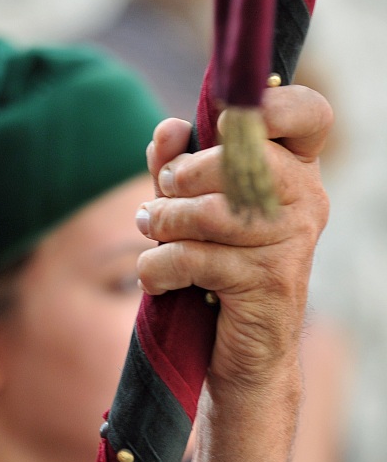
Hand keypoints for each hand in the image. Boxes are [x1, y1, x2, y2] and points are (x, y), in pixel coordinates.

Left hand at [137, 84, 329, 390]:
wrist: (240, 356)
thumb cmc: (213, 270)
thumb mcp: (188, 209)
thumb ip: (177, 167)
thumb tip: (168, 128)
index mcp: (294, 170)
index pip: (308, 114)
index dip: (268, 106)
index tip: (221, 123)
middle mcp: (306, 199)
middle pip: (241, 158)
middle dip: (181, 177)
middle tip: (161, 201)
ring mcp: (293, 241)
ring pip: (210, 212)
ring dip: (163, 225)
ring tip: (152, 236)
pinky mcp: (269, 282)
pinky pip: (194, 258)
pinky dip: (158, 268)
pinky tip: (159, 280)